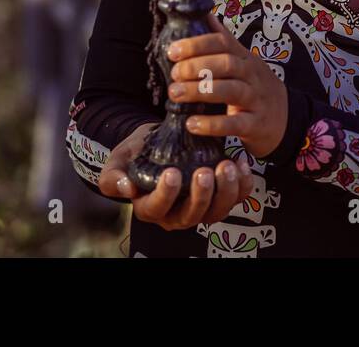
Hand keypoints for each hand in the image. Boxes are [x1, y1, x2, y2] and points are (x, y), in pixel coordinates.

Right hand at [97, 120, 254, 230]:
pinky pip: (237, 197)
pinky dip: (243, 183)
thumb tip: (127, 189)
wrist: (156, 143)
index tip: (171, 173)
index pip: (157, 209)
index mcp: (150, 208)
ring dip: (226, 191)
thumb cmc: (134, 155)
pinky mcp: (219, 195)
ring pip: (217, 211)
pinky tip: (241, 162)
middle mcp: (177, 214)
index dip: (165, 195)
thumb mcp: (117, 162)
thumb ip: (114, 177)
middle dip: (202, 195)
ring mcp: (201, 207)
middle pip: (193, 215)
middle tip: (205, 171)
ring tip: (227, 165)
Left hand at [166, 10, 288, 158]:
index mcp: (245, 58)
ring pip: (230, 90)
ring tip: (175, 94)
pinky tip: (191, 124)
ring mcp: (256, 100)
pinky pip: (234, 124)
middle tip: (173, 74)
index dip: (197, 44)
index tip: (173, 51)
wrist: (287, 119)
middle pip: (227, 64)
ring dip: (199, 91)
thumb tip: (206, 14)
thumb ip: (225, 41)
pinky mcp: (256, 125)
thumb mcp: (244, 61)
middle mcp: (252, 76)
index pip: (223, 43)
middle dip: (196, 66)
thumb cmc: (256, 87)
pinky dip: (212, 124)